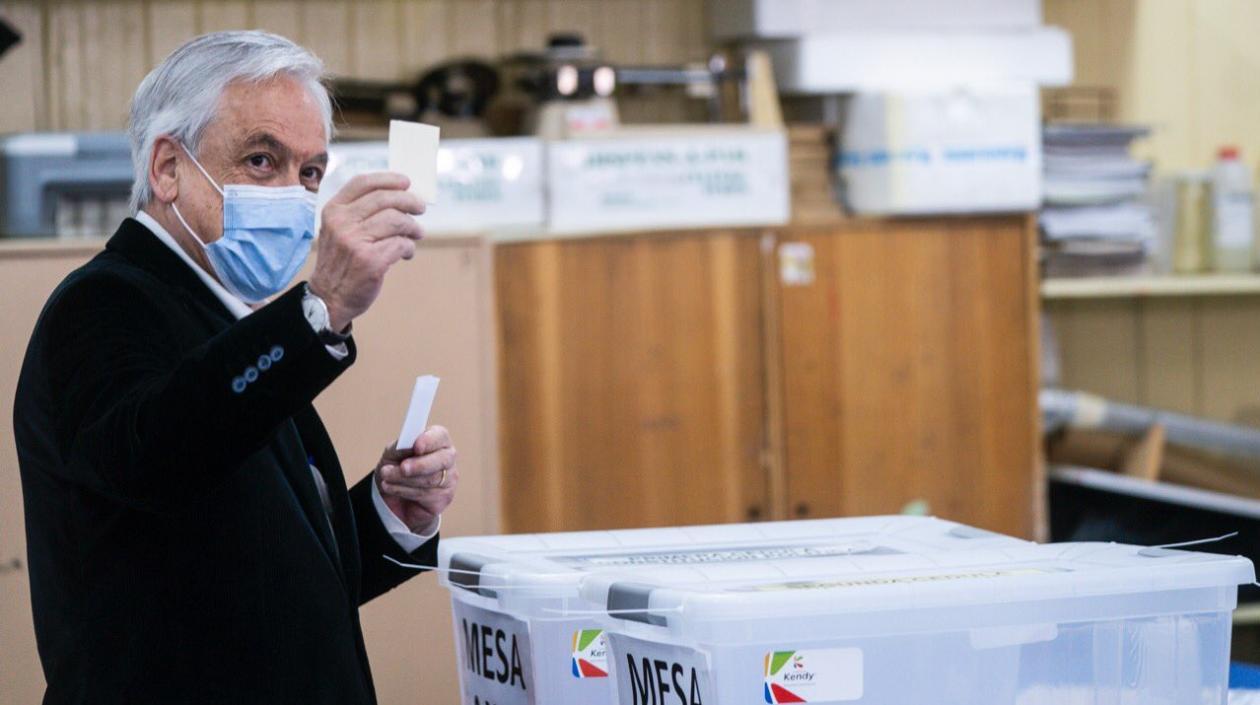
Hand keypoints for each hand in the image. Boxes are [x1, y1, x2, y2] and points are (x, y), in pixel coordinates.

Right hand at [309, 172, 424, 330]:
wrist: (328, 298)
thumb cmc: (341, 262)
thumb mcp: (338, 231)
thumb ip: (359, 213)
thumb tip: (399, 198)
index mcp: (333, 211)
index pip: (362, 183)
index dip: (388, 179)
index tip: (406, 182)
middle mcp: (341, 223)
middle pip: (384, 199)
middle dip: (408, 201)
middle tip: (420, 208)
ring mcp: (354, 242)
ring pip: (396, 220)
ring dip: (413, 226)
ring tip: (417, 233)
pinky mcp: (370, 261)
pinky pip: (401, 244)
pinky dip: (409, 247)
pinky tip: (407, 253)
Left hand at [374, 426, 457, 534]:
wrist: (391, 497)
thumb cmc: (395, 468)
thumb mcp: (392, 455)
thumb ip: (400, 447)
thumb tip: (408, 444)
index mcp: (437, 441)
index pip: (440, 436)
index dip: (429, 441)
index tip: (416, 447)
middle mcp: (447, 458)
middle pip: (442, 459)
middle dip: (420, 465)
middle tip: (402, 468)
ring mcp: (448, 479)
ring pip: (431, 480)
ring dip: (404, 479)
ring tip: (386, 478)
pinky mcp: (444, 498)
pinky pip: (427, 495)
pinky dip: (405, 491)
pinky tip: (392, 488)